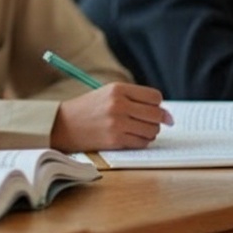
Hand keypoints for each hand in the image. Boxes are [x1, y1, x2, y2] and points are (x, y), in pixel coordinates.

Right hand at [49, 82, 171, 151]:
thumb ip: (136, 100)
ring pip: (152, 130)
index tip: (152, 110)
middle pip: (156, 114)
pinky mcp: (115, 140)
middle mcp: (118, 104)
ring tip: (136, 130)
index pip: (155, 97)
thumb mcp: (109, 94)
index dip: (157, 105)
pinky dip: (141, 142)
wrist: (63, 124)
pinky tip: (130, 138)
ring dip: (149, 132)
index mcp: (117, 89)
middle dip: (157, 120)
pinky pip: (142, 143)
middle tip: (148, 123)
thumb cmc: (89, 109)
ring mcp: (117, 123)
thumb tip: (168, 117)